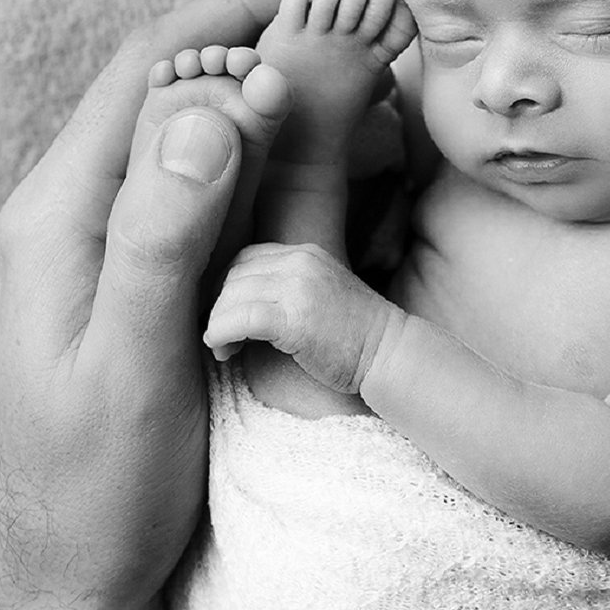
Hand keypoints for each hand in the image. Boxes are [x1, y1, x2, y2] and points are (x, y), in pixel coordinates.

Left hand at [0, 0, 327, 609]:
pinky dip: (251, 158)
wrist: (64, 596)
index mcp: (54, 224)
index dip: (234, 15)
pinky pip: (189, 196)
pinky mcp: (124, 296)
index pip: (148, 75)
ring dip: (258, 95)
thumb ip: (163, 234)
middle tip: (353, 13)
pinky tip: (305, 166)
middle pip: (162, 93)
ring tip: (344, 67)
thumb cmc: (93, 496)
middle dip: (255, 38)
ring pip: (179, 143)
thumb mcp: (131, 363)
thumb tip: (211, 109)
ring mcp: (92, 261)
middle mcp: (63, 225)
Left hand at [205, 241, 399, 397]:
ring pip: (230, 298)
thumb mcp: (321, 293)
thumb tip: (238, 301)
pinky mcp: (294, 318)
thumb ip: (288, 286)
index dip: (228, 289)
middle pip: (233, 277)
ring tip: (227, 349)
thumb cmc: (356, 337)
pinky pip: (238, 320)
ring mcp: (299, 287)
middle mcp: (301, 262)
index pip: (245, 259)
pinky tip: (225, 351)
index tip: (230, 317)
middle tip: (225, 339)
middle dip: (220, 309)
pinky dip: (221, 335)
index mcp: (307, 253)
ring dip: (218, 325)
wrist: (391, 355)